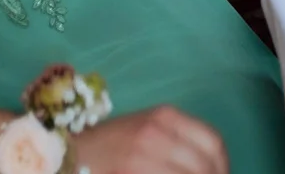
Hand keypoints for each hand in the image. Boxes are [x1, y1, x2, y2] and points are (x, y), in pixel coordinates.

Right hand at [67, 106, 226, 173]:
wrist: (62, 156)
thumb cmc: (108, 148)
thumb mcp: (146, 132)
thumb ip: (177, 144)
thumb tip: (212, 167)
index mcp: (164, 116)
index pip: (213, 143)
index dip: (222, 166)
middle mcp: (155, 133)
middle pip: (203, 166)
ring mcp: (140, 158)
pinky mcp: (128, 173)